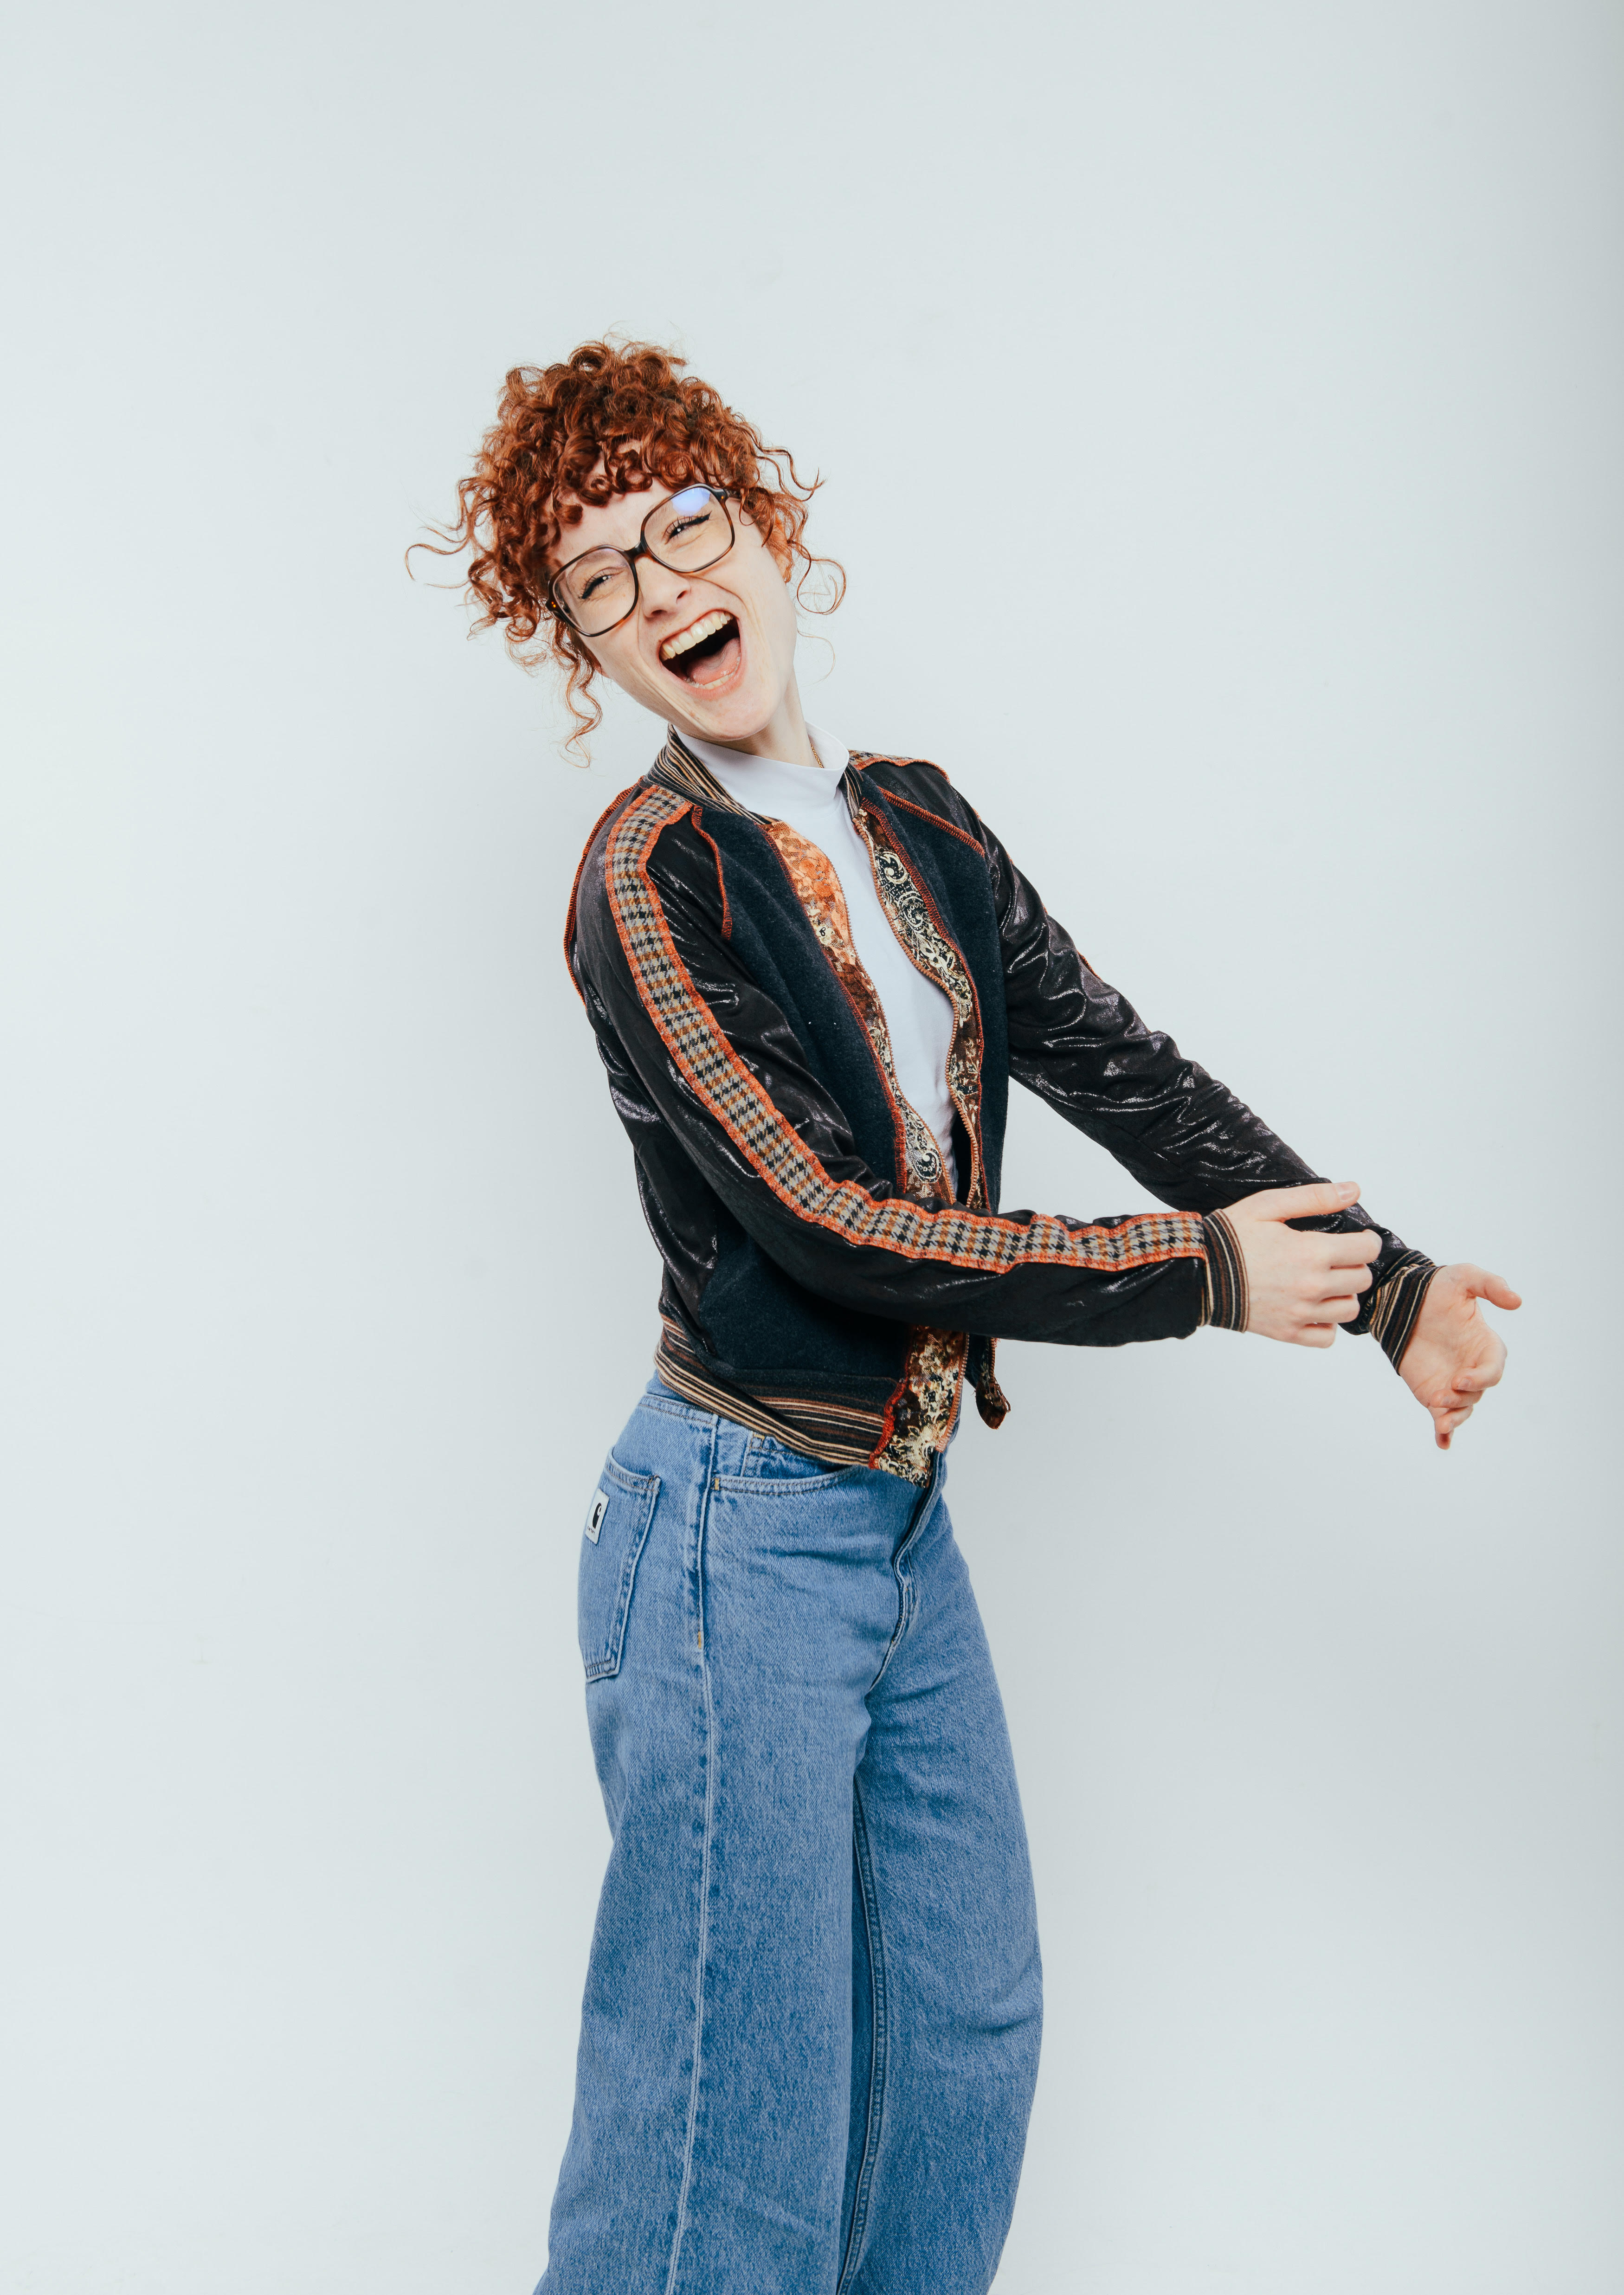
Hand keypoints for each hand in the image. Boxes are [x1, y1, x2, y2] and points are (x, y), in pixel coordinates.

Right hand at [1221, 1179, 1380, 1345]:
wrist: (1197, 1272)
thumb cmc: (1230, 1237)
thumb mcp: (1269, 1205)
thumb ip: (1315, 1198)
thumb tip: (1353, 1190)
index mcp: (1313, 1253)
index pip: (1367, 1250)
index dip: (1367, 1241)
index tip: (1357, 1238)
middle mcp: (1313, 1286)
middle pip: (1362, 1279)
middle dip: (1354, 1265)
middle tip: (1335, 1258)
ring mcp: (1301, 1313)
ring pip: (1349, 1309)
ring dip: (1343, 1294)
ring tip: (1324, 1282)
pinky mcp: (1288, 1333)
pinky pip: (1327, 1337)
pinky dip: (1326, 1324)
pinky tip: (1313, 1307)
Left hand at [1398, 1264, 1520, 1448]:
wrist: (1401, 1300)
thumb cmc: (1437, 1289)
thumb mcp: (1464, 1278)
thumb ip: (1490, 1285)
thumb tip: (1517, 1301)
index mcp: (1485, 1345)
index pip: (1493, 1369)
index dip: (1481, 1378)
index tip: (1461, 1378)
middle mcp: (1472, 1367)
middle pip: (1478, 1393)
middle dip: (1464, 1398)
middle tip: (1443, 1394)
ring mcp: (1453, 1383)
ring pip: (1462, 1409)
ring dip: (1454, 1417)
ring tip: (1440, 1420)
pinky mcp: (1433, 1392)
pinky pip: (1443, 1416)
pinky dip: (1444, 1432)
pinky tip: (1443, 1442)